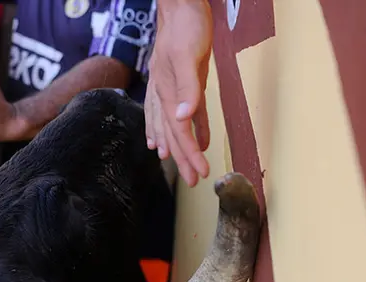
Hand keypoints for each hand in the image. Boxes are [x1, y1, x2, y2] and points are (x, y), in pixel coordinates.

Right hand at [144, 0, 212, 186]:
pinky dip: (190, 127)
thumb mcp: (188, 57)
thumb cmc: (185, 28)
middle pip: (173, 134)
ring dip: (177, 146)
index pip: (178, 132)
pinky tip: (197, 137)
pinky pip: (185, 111)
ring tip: (177, 164)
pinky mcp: (183, 81)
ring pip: (172, 126)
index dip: (189, 154)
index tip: (200, 173)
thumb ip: (188, 89)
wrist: (180, 6)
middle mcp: (165, 95)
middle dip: (183, 158)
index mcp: (167, 93)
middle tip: (193, 181)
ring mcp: (171, 89)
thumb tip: (183, 121)